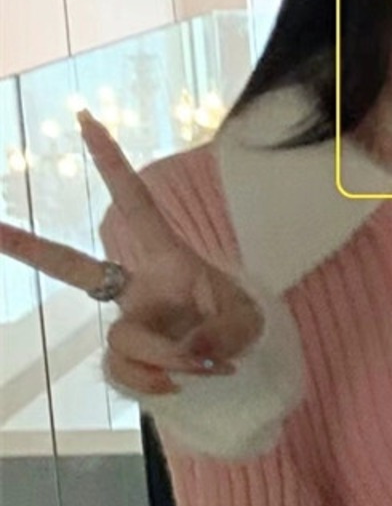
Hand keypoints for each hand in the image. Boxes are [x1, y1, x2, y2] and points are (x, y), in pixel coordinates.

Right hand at [0, 112, 264, 397]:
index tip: (87, 121)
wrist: (238, 362)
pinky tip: (178, 384)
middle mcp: (136, 286)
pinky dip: (151, 382)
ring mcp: (126, 323)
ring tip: (206, 364)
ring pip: (122, 340)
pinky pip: (121, 373)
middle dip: (29, 248)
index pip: (136, 204)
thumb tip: (193, 353)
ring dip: (166, 357)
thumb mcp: (248, 322)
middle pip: (73, 267)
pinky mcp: (125, 358)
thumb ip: (224, 332)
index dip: (112, 165)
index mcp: (166, 257)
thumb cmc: (240, 323)